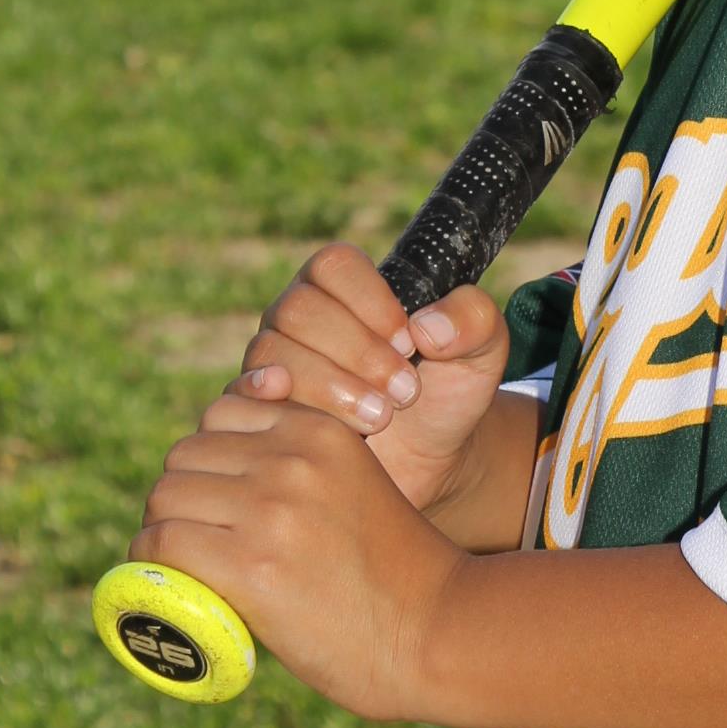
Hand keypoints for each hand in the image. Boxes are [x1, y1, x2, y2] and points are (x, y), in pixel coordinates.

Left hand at [131, 394, 470, 720]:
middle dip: (184, 496)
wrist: (435, 631)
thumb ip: (297, 470)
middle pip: (185, 454)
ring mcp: (269, 508)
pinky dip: (151, 563)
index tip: (217, 502)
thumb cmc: (394, 572)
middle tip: (198, 541)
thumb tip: (209, 477)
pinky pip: (163, 543)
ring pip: (166, 496)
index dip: (211, 459)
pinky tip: (168, 584)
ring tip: (186, 565)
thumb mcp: (353, 487)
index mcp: (320, 430)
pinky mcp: (249, 564)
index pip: (221, 415)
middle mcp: (291, 458)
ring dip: (165, 529)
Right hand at [235, 243, 509, 514]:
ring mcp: (275, 361)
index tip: (409, 343)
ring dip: (330, 387)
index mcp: (346, 286)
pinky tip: (313, 422)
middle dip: (357, 352)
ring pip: (274, 354)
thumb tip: (425, 325)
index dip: (369, 302)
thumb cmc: (449, 394)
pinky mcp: (261, 410)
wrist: (430, 462)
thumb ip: (473, 320)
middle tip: (404, 393)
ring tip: (382, 419)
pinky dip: (274, 406)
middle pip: (299, 309)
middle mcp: (300, 316)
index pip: (333, 266)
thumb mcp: (483, 352)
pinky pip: (243, 398)